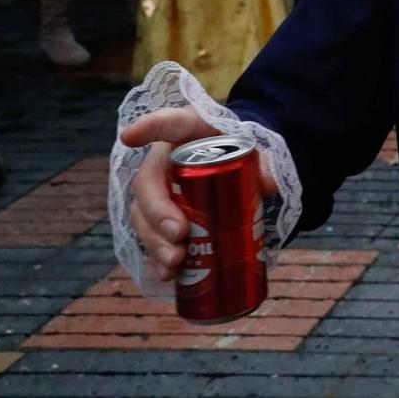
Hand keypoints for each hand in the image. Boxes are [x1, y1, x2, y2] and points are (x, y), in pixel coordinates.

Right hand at [119, 109, 276, 282]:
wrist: (240, 168)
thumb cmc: (244, 152)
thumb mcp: (261, 152)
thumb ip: (268, 163)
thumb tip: (268, 183)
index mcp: (190, 131)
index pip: (170, 123)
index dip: (149, 127)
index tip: (129, 136)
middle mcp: (165, 159)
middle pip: (148, 184)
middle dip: (157, 212)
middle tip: (178, 234)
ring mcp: (158, 190)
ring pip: (144, 216)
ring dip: (155, 242)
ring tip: (175, 262)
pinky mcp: (160, 217)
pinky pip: (151, 238)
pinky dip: (158, 257)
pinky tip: (169, 274)